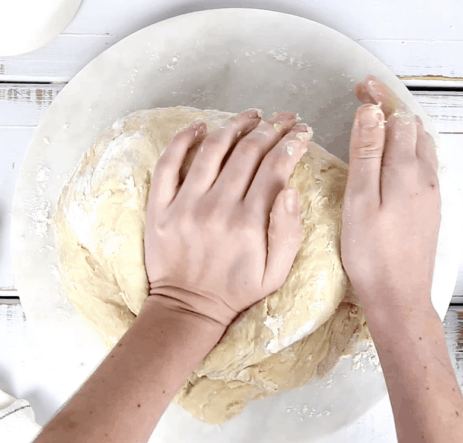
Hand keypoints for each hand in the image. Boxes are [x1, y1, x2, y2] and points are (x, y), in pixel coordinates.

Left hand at [144, 110, 309, 326]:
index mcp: (249, 222)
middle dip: (271, 129)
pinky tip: (200, 125)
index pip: (276, 168)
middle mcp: (218, 207)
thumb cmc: (237, 289)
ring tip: (252, 115)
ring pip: (213, 149)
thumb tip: (293, 190)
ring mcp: (186, 204)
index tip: (302, 132)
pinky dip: (183, 139)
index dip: (292, 144)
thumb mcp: (277, 272)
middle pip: (248, 151)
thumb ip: (288, 232)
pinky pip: (169, 163)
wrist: (188, 307)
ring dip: (235, 125)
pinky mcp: (161, 206)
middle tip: (284, 119)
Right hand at [342, 76, 440, 308]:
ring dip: (402, 127)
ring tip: (380, 121)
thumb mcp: (360, 200)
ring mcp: (431, 194)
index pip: (397, 118)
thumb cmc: (373, 255)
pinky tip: (395, 157)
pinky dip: (408, 148)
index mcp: (407, 171)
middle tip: (365, 98)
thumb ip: (366, 154)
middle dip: (391, 108)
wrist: (400, 297)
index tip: (362, 85)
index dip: (379, 97)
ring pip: (422, 146)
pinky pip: (423, 164)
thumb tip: (372, 112)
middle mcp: (425, 177)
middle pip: (413, 128)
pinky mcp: (430, 209)